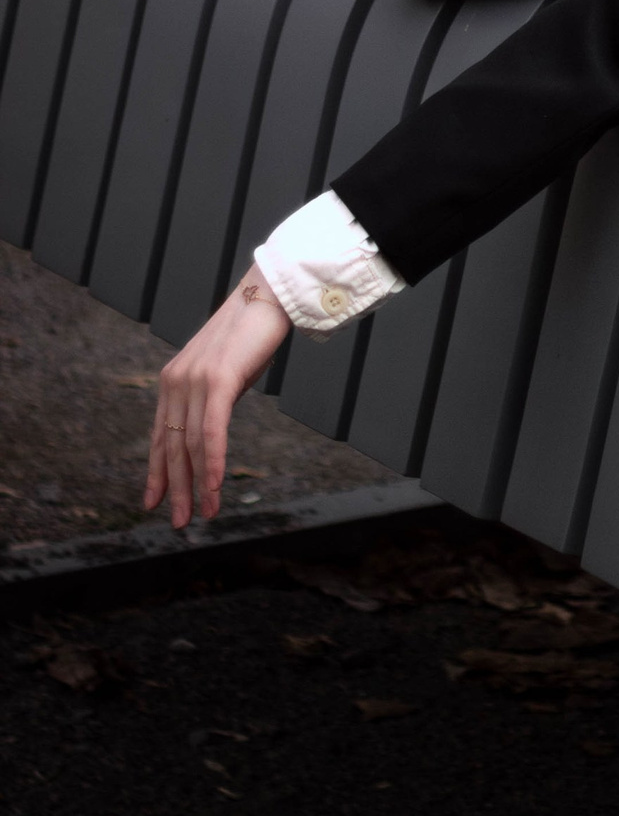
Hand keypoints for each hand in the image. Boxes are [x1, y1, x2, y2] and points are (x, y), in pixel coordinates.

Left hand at [144, 266, 290, 529]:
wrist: (268, 294)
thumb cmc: (251, 333)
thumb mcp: (224, 371)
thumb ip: (212, 399)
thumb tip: (211, 431)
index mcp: (173, 380)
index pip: (161, 436)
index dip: (157, 472)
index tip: (153, 502)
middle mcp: (176, 381)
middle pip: (172, 447)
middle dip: (174, 489)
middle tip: (179, 521)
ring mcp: (194, 380)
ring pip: (191, 445)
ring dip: (197, 485)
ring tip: (204, 513)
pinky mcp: (217, 380)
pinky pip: (212, 432)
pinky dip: (213, 463)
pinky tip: (215, 485)